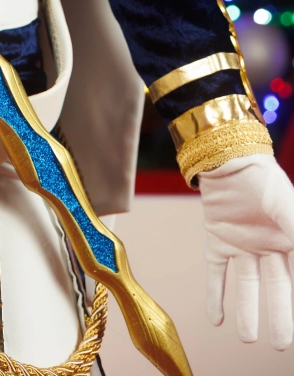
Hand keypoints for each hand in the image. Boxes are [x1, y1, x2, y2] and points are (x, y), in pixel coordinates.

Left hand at [199, 152, 293, 347]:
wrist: (226, 155)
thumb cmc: (263, 179)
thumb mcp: (288, 211)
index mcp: (290, 238)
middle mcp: (268, 244)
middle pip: (276, 288)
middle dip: (279, 316)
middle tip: (281, 345)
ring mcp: (242, 242)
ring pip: (247, 285)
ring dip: (246, 311)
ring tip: (247, 339)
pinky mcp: (216, 238)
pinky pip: (216, 271)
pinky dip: (215, 294)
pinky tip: (216, 319)